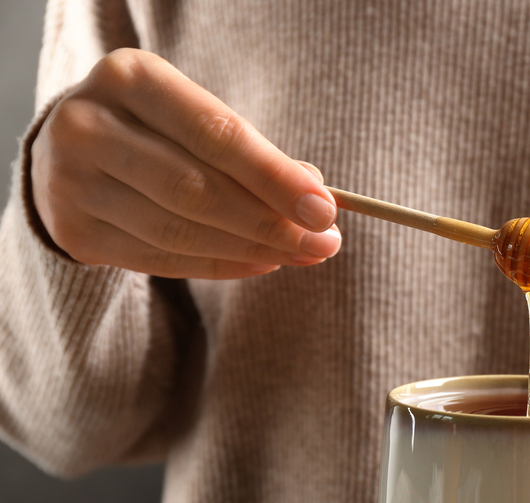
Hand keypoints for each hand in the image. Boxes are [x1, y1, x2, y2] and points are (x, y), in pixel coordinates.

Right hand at [30, 48, 341, 278]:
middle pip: (196, 190)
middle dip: (271, 223)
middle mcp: (88, 125)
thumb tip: (317, 197)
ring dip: (253, 250)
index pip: (216, 135)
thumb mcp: (198, 118)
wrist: (72, 151)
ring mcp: (72, 182)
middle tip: (324, 242)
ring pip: (180, 231)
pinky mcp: (73, 231)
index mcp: (129, 77)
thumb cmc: (158, 130)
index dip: (275, 177)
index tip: (326, 209)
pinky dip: (221, 265)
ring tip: (300, 254)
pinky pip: (162, 260)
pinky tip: (261, 262)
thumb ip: (255, 154)